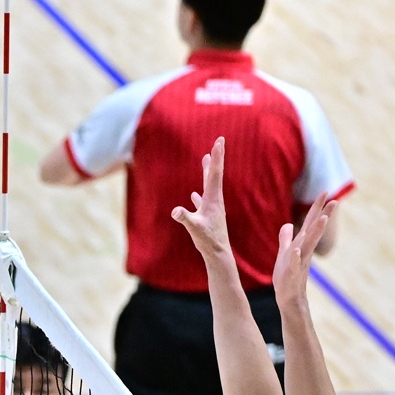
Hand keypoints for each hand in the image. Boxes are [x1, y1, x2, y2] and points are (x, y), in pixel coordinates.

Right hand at [167, 137, 233, 264]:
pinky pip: (203, 200)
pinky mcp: (208, 216)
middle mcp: (215, 200)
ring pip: (209, 185)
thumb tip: (175, 211)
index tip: (219, 141)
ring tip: (206, 160)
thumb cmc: (207, 240)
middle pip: (214, 175)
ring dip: (208, 172)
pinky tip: (195, 194)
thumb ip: (185, 218)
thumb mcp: (194, 228)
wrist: (217, 252)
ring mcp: (212, 207)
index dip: (217, 156)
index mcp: (213, 199)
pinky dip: (199, 194)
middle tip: (218, 143)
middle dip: (215, 158)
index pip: (214, 173)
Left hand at [273, 194, 336, 308]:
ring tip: (322, 219)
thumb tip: (287, 224)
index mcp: (301, 244)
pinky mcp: (292, 275)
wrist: (288, 298)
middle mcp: (303, 251)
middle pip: (313, 230)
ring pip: (308, 245)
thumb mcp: (284, 253)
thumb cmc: (287, 276)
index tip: (326, 192)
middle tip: (335, 200)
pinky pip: (294, 265)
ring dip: (315, 232)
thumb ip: (286, 238)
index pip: (310, 223)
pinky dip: (295, 258)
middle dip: (322, 215)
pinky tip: (296, 250)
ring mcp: (299, 262)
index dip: (317, 208)